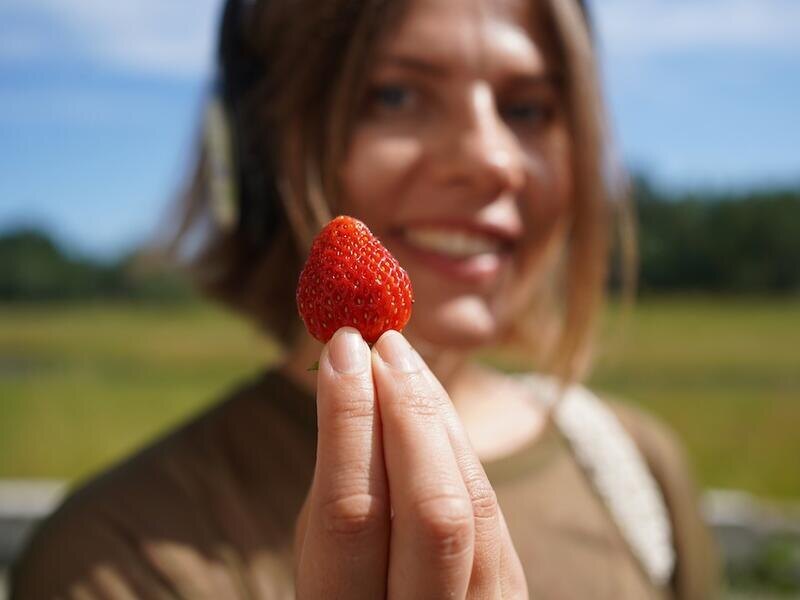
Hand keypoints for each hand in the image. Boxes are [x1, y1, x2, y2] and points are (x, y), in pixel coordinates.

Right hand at [293, 327, 527, 598]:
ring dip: (436, 418)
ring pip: (473, 506)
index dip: (349, 421)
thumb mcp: (323, 561)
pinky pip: (493, 512)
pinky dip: (458, 447)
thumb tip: (357, 381)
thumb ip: (341, 488)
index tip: (343, 348)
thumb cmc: (350, 591)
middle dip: (407, 414)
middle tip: (382, 344)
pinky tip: (431, 405)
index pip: (353, 513)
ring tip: (401, 361)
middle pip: (433, 512)